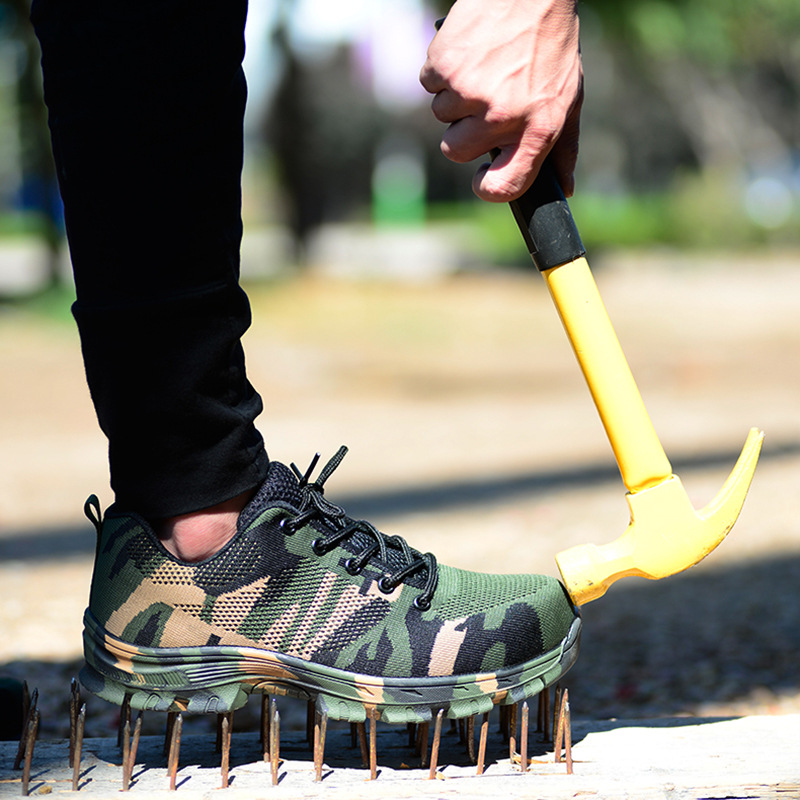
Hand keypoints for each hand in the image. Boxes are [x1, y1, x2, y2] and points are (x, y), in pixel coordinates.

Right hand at [419, 0, 582, 201]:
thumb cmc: (551, 46)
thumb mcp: (568, 98)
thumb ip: (564, 147)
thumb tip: (565, 188)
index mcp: (537, 129)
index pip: (504, 186)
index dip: (487, 188)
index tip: (482, 179)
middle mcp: (502, 116)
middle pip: (457, 150)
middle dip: (465, 129)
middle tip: (487, 98)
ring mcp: (470, 92)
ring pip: (442, 116)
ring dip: (455, 96)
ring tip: (483, 67)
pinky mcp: (445, 66)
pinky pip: (430, 84)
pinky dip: (442, 70)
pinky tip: (469, 52)